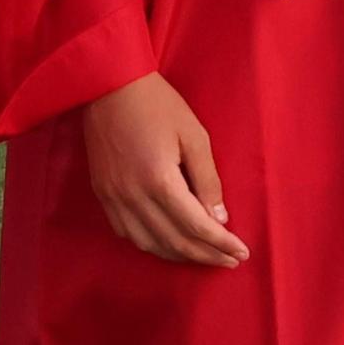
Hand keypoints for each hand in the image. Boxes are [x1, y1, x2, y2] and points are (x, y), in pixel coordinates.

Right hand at [80, 72, 249, 267]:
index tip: (241, 253)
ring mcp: (113, 197)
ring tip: (202, 253)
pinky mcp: (102, 192)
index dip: (221, 245)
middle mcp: (133, 196)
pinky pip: (126, 232)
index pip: (196, 227)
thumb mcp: (193, 134)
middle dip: (206, 256)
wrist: (109, 83)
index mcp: (159, 180)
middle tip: (229, 261)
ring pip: (149, 244)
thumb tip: (219, 219)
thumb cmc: (157, 103)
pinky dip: (150, 243)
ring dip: (178, 255)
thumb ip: (207, 179)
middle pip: (174, 242)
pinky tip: (166, 240)